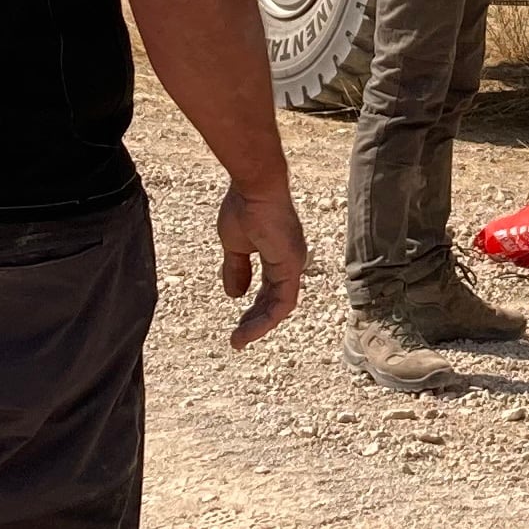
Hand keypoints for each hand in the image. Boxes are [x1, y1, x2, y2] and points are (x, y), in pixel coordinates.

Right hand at [219, 177, 310, 346]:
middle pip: (275, 301)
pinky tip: (249, 330)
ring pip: (281, 306)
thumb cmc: (244, 207)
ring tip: (239, 340)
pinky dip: (267, 319)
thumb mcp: (234, 245)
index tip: (238, 324)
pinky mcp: (292, 267)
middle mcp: (290, 261)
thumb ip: (236, 269)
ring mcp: (294, 263)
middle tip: (238, 339)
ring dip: (259, 325)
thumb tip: (234, 295)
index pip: (269, 289)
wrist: (253, 187)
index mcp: (279, 254)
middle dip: (256, 321)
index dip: (254, 308)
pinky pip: (283, 302)